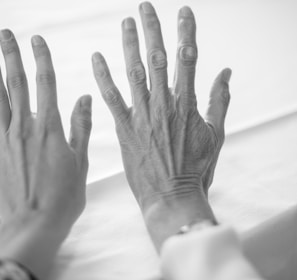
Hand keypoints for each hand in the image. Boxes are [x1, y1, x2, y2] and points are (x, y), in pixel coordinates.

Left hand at [0, 30, 91, 276]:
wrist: (32, 226)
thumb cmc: (62, 196)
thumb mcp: (79, 161)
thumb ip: (80, 127)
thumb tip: (84, 99)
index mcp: (49, 128)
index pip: (46, 84)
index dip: (42, 60)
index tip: (39, 41)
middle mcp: (24, 128)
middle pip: (16, 84)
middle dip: (11, 56)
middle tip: (6, 33)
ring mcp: (4, 140)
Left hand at [92, 2, 230, 248]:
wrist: (172, 196)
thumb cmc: (196, 168)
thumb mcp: (215, 134)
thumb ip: (219, 101)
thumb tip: (225, 73)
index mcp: (187, 104)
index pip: (187, 58)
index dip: (185, 32)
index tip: (183, 12)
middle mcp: (164, 105)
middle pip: (157, 58)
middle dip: (152, 29)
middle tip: (145, 7)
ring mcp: (143, 116)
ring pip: (134, 72)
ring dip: (129, 44)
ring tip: (126, 23)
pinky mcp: (125, 129)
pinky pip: (112, 98)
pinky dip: (103, 77)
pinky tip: (96, 58)